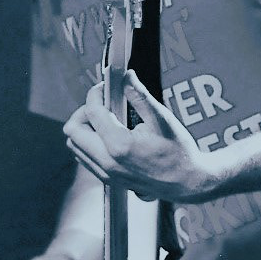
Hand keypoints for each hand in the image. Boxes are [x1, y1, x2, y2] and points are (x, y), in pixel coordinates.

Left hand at [63, 71, 219, 203]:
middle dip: (84, 111)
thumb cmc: (178, 152)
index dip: (95, 94)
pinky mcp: (108, 179)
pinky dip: (89, 142)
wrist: (187, 182)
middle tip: (103, 104)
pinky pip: (84, 158)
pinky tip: (108, 135)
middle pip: (73, 130)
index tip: (105, 87)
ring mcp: (106, 173)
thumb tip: (126, 77)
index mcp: (119, 145)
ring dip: (85, 128)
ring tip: (106, 119)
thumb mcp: (162, 119)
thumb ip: (139, 96)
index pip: (91, 112)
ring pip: (74, 145)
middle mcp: (108, 162)